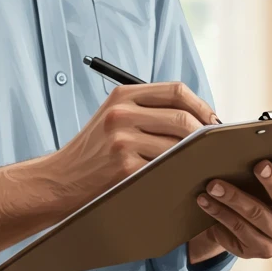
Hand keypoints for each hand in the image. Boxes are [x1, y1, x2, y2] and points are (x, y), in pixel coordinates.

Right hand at [50, 80, 219, 211]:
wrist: (59, 180)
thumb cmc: (93, 151)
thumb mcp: (113, 118)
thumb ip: (147, 110)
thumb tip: (198, 117)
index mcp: (122, 96)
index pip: (176, 90)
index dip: (201, 105)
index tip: (212, 122)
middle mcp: (121, 114)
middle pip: (182, 117)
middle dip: (204, 134)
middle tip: (211, 148)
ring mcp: (122, 140)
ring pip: (178, 145)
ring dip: (193, 157)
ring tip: (197, 164)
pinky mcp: (124, 168)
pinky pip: (165, 168)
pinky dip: (177, 173)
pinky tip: (179, 178)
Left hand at [193, 150, 271, 259]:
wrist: (251, 226)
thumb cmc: (263, 191)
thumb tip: (257, 143)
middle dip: (271, 181)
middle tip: (256, 165)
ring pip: (257, 215)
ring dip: (234, 198)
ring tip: (213, 184)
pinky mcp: (260, 251)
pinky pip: (238, 230)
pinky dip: (219, 213)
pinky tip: (205, 201)